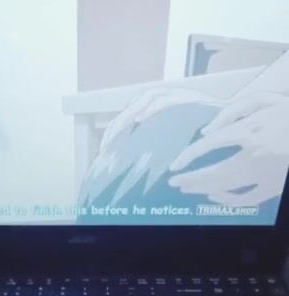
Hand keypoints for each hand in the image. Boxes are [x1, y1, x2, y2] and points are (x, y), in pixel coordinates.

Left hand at [102, 86, 220, 149]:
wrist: (229, 122)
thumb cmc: (201, 135)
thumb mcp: (171, 141)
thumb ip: (155, 145)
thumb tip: (134, 162)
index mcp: (155, 110)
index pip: (128, 118)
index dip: (114, 133)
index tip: (104, 151)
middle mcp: (163, 99)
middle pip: (132, 109)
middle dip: (117, 127)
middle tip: (107, 147)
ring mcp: (175, 96)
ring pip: (145, 101)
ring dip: (130, 116)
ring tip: (118, 133)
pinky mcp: (188, 97)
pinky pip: (167, 100)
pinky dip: (153, 108)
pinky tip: (142, 118)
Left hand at [169, 92, 288, 205]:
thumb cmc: (287, 114)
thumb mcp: (264, 100)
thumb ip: (233, 111)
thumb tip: (207, 131)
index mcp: (250, 132)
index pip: (209, 146)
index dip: (188, 157)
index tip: (175, 164)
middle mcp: (254, 157)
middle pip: (213, 173)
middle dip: (190, 179)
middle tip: (174, 182)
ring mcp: (263, 176)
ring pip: (226, 188)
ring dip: (203, 189)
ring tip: (187, 188)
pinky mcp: (271, 188)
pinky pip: (244, 199)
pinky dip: (226, 200)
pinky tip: (213, 196)